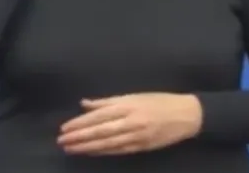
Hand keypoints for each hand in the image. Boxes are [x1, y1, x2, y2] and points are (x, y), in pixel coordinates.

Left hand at [57, 93, 202, 155]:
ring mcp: (136, 136)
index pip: (97, 116)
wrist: (186, 115)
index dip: (79, 123)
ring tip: (71, 149)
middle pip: (99, 131)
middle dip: (78, 137)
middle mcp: (130, 121)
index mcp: (127, 106)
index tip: (64, 129)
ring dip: (87, 147)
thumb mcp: (134, 96)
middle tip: (62, 142)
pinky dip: (102, 152)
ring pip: (106, 144)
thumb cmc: (158, 101)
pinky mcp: (141, 147)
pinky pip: (118, 151)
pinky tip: (91, 153)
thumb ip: (107, 101)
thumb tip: (84, 103)